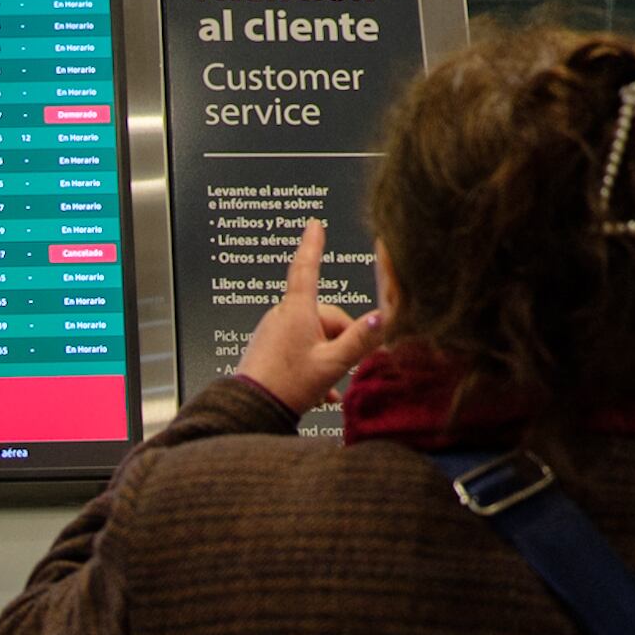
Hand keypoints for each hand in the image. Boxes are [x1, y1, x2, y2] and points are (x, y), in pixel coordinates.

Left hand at [235, 220, 383, 412]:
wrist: (251, 409)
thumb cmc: (289, 385)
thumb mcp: (332, 363)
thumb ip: (359, 340)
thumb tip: (383, 318)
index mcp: (297, 310)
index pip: (307, 268)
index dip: (313, 245)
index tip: (314, 224)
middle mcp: (282, 315)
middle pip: (324, 315)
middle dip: (339, 338)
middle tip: (343, 367)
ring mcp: (273, 331)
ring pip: (314, 335)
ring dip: (327, 357)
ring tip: (327, 386)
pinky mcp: (268, 348)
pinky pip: (299, 349)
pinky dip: (313, 366)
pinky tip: (322, 394)